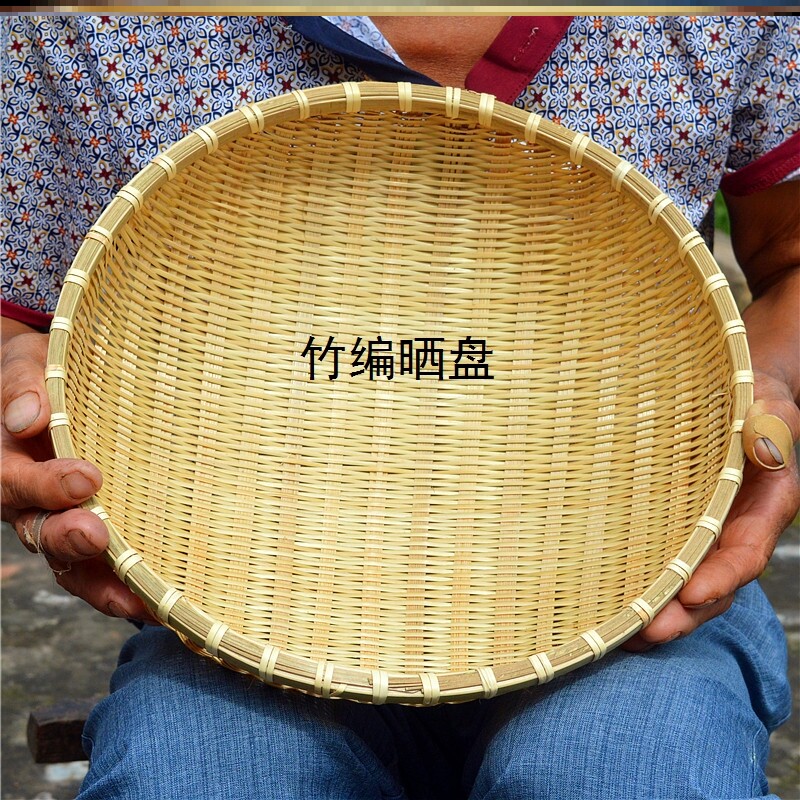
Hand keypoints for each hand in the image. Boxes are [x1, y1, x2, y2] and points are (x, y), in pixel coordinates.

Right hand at [2, 323, 153, 621]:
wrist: (69, 382)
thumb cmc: (51, 373)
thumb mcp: (31, 367)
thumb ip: (25, 386)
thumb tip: (28, 416)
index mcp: (12, 463)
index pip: (14, 483)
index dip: (45, 486)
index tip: (86, 478)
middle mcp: (33, 503)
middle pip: (41, 532)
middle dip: (69, 539)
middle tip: (98, 535)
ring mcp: (65, 521)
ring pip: (73, 564)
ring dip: (102, 583)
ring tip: (136, 600)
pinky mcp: (100, 533)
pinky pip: (106, 569)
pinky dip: (128, 589)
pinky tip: (157, 605)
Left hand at [625, 370, 798, 649]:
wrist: (735, 391)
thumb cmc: (754, 396)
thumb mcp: (769, 403)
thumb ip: (774, 423)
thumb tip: (766, 450)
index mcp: (762, 509)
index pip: (744, 554)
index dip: (720, 579)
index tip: (689, 597)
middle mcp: (732, 528)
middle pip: (711, 584)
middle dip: (681, 614)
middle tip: (645, 633)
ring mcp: (702, 529)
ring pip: (684, 581)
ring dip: (656, 609)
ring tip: (620, 634)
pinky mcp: (674, 523)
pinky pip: (661, 558)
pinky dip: (641, 582)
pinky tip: (608, 601)